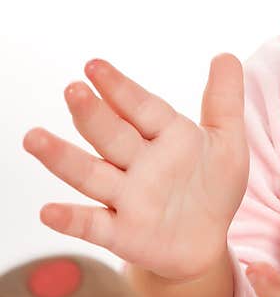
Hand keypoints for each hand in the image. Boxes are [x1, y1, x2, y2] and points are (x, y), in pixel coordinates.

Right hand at [22, 54, 248, 282]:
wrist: (206, 241)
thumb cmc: (213, 186)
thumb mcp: (227, 141)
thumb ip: (224, 99)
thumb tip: (225, 55)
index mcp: (167, 136)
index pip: (141, 108)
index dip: (120, 88)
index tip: (94, 65)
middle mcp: (140, 163)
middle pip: (112, 136)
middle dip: (93, 115)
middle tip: (72, 90)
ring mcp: (127, 197)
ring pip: (92, 174)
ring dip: (63, 158)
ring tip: (34, 138)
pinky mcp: (121, 233)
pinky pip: (92, 225)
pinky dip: (71, 219)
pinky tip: (48, 210)